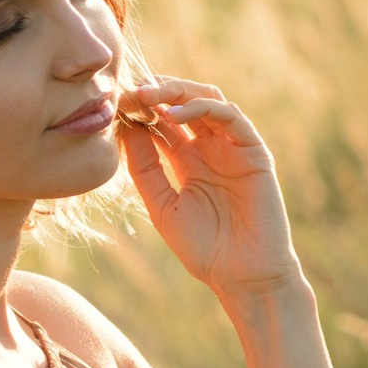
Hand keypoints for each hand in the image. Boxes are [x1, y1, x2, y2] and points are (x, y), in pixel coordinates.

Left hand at [117, 77, 302, 299]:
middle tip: (129, 92)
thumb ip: (145, 168)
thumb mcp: (161, 205)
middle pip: (184, 101)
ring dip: (177, 91)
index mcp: (188, 159)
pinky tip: (174, 115)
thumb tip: (125, 128)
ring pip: (208, 99)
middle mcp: (211, 147)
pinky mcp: (254, 151)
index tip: (114, 103)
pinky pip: (230, 116)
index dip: (139, 108)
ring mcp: (233, 147)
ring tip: (147, 96)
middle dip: (156, 91)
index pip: (163, 120)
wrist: (242, 276)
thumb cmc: (204, 247)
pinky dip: (202, 108)